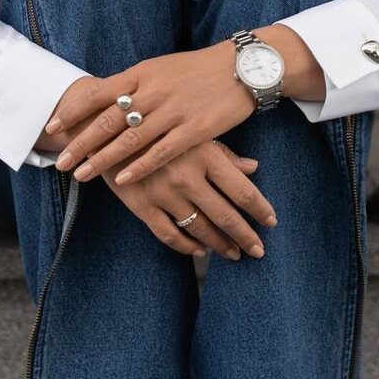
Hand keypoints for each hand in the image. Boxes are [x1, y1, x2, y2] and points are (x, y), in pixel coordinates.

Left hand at [45, 40, 255, 184]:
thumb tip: (103, 98)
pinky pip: (160, 152)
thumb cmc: (198, 70)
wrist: (243, 68)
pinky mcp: (195, 130)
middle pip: (107, 120)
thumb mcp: (161, 69)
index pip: (98, 93)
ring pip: (129, 139)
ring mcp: (174, 111)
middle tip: (60, 161)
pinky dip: (138, 166)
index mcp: (142, 73)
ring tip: (81, 175)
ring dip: (101, 159)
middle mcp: (153, 91)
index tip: (52, 128)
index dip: (73, 111)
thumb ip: (134, 85)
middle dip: (80, 142)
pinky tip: (121, 180)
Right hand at [101, 139, 277, 259]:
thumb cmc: (159, 125)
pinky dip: (186, 246)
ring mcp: (163, 193)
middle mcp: (187, 177)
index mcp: (205, 155)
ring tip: (232, 253)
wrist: (108, 124)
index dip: (260, 210)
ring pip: (199, 229)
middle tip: (258, 252)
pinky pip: (168, 235)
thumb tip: (253, 168)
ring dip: (219, 245)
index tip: (271, 223)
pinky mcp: (141, 205)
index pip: (243, 190)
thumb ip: (224, 153)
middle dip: (245, 237)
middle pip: (225, 216)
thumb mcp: (194, 132)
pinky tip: (199, 250)